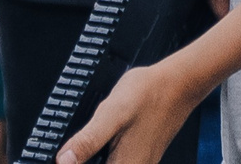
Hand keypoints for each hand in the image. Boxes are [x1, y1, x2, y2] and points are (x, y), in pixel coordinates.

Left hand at [58, 60, 202, 163]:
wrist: (177, 84)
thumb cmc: (149, 95)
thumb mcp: (111, 113)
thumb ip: (87, 140)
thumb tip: (63, 160)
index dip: (76, 163)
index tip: (67, 154)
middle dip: (84, 158)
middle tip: (80, 144)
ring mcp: (139, 163)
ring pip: (106, 163)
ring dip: (93, 155)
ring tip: (94, 136)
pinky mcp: (141, 155)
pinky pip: (117, 160)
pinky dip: (104, 152)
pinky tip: (104, 138)